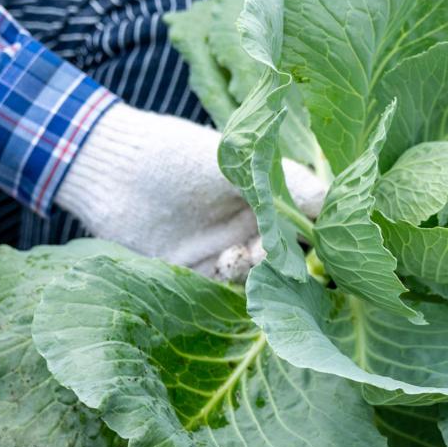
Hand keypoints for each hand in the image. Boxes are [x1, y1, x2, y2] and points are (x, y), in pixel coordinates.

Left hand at [55, 102, 324, 281]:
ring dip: (260, 271)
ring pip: (262, 277)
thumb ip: (286, 182)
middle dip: (294, 261)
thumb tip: (335, 201)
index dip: (325, 236)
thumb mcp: (237, 161)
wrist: (112, 174)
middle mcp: (253, 226)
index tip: (333, 247)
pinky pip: (229, 291)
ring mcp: (227, 252)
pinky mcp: (199, 276)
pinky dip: (234, 282)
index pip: (312, 220)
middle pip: (292, 255)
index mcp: (269, 195)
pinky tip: (226, 264)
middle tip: (287, 257)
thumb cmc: (176, 155)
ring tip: (242, 254)